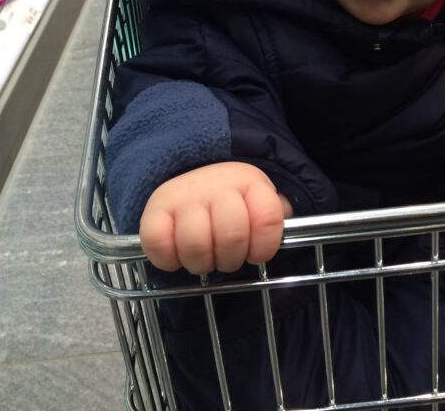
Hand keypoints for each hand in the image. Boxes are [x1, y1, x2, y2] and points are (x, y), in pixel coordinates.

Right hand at [139, 162, 292, 273]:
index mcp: (249, 182)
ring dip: (201, 263)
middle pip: (231, 236)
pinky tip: (177, 254)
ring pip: (195, 245)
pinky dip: (169, 260)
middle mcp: (215, 184)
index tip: (256, 252)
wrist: (191, 180)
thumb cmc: (233, 203)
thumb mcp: (260, 202)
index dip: (264, 246)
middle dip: (231, 258)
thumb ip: (276, 216)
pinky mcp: (153, 212)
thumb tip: (292, 229)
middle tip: (226, 257)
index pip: (268, 219)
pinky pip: (159, 245)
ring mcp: (183, 196)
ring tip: (203, 256)